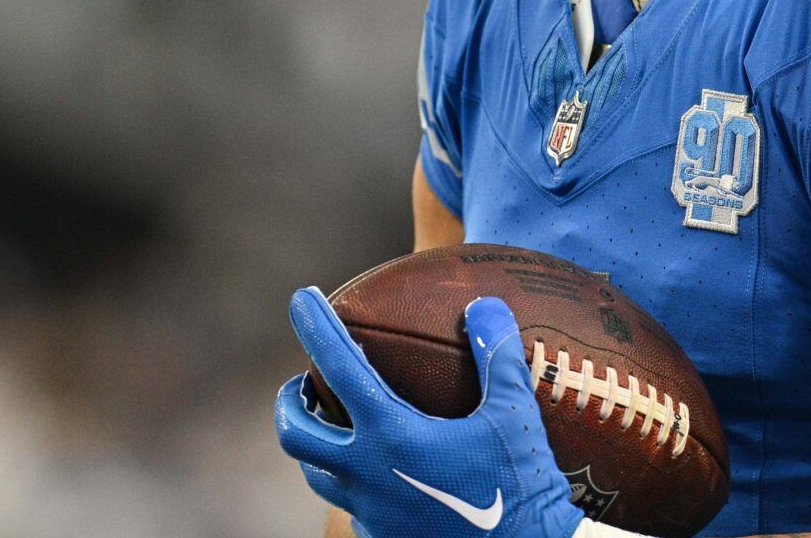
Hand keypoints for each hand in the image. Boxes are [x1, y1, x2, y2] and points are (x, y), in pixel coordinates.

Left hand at [276, 287, 586, 537]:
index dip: (317, 327)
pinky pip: (351, 504)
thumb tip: (484, 307)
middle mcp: (367, 476)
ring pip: (317, 475)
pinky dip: (352, 479)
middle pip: (296, 434)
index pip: (340, 367)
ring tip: (334, 426)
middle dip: (288, 402)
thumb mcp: (515, 415)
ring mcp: (370, 513)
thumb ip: (497, 356)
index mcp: (392, 436)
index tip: (301, 297)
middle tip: (302, 382)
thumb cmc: (521, 488)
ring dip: (316, 444)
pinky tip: (381, 471)